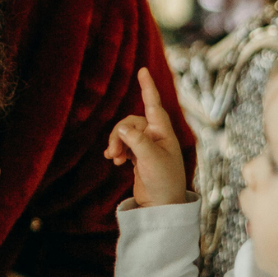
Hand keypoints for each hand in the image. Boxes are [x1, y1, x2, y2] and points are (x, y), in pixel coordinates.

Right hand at [104, 68, 185, 205]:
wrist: (162, 206)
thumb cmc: (163, 182)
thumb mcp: (150, 159)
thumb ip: (136, 140)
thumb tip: (121, 128)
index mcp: (163, 132)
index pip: (153, 104)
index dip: (147, 87)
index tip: (142, 70)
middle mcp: (156, 136)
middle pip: (130, 122)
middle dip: (119, 134)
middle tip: (113, 153)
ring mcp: (147, 146)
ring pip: (125, 133)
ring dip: (116, 143)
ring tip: (114, 159)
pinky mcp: (139, 157)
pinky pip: (124, 144)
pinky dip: (117, 150)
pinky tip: (114, 161)